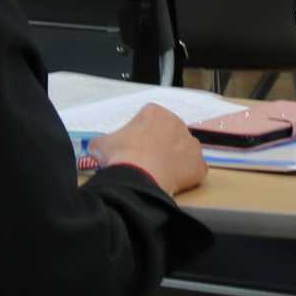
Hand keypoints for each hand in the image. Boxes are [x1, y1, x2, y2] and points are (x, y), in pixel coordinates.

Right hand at [90, 104, 206, 195]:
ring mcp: (191, 144)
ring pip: (184, 151)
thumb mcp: (101, 144)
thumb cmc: (120, 155)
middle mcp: (177, 123)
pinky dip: (186, 177)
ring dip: (175, 159)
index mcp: (154, 112)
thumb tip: (96, 148)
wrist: (138, 177)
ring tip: (160, 174)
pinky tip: (173, 184)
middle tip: (147, 162)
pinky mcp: (199, 166)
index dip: (141, 134)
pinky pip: (194, 170)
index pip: (149, 119)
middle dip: (160, 145)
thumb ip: (102, 142)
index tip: (133, 148)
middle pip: (169, 133)